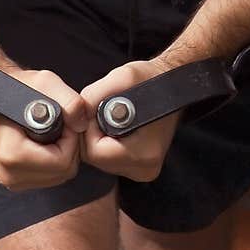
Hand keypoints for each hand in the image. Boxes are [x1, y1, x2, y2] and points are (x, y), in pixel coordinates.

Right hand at [0, 67, 89, 191]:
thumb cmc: (19, 88)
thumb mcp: (47, 83)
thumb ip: (70, 102)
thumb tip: (81, 126)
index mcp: (12, 154)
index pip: (61, 162)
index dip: (70, 140)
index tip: (64, 122)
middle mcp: (9, 173)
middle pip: (63, 173)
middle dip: (69, 148)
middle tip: (61, 126)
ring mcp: (11, 179)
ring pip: (59, 177)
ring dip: (63, 155)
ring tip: (52, 132)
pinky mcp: (16, 181)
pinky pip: (50, 177)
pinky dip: (55, 161)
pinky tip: (47, 143)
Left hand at [79, 59, 180, 180]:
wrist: (172, 84)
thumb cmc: (149, 80)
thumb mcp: (120, 78)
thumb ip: (92, 96)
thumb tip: (76, 116)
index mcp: (144, 154)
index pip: (95, 153)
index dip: (89, 129)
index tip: (99, 110)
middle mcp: (144, 169)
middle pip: (96, 159)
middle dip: (93, 133)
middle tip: (105, 111)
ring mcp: (142, 170)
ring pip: (100, 160)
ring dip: (99, 138)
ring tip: (113, 117)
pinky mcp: (138, 167)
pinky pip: (109, 158)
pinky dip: (106, 142)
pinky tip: (116, 127)